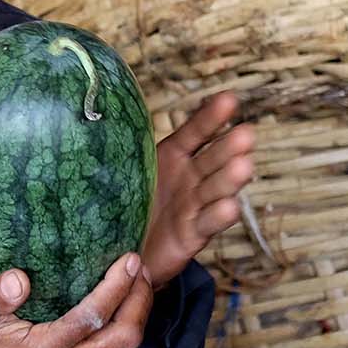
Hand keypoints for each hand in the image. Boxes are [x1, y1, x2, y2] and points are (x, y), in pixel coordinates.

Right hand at [0, 253, 154, 347]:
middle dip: (138, 301)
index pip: (90, 320)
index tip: (127, 260)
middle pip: (122, 339)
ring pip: (123, 346)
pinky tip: (125, 295)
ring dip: (137, 311)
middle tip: (138, 266)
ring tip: (138, 276)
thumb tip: (17, 279)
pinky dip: (127, 320)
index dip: (114, 289)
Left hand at [141, 92, 256, 288]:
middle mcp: (189, 177)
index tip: (229, 100)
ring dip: (230, 178)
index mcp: (172, 155)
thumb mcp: (126, 169)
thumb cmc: (128, 200)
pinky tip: (230, 206)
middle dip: (228, 148)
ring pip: (215, 189)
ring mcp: (193, 205)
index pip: (194, 133)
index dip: (211, 117)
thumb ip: (123, 148)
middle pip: (212, 159)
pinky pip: (207, 223)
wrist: (127, 247)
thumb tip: (102, 117)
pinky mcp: (193, 234)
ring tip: (244, 167)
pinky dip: (218, 216)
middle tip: (246, 135)